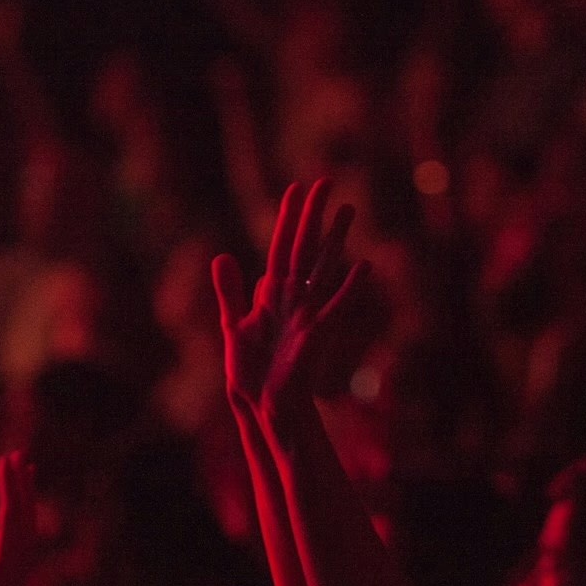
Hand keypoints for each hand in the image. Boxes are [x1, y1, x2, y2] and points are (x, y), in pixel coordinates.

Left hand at [211, 180, 369, 416]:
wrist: (262, 404)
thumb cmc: (251, 371)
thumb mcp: (233, 325)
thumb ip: (229, 291)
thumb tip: (222, 256)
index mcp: (272, 293)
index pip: (282, 246)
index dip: (289, 218)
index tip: (296, 188)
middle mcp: (294, 297)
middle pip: (305, 247)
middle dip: (314, 215)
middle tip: (326, 181)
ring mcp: (308, 313)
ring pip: (324, 266)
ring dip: (335, 238)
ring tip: (349, 208)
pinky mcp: (317, 335)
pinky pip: (336, 306)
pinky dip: (350, 287)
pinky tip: (364, 266)